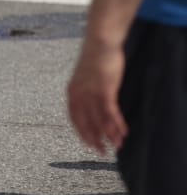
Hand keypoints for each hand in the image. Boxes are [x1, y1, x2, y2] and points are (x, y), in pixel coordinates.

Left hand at [66, 39, 127, 154]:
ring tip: (118, 146)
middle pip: (86, 122)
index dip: (82, 133)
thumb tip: (92, 106)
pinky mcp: (105, 89)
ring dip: (110, 134)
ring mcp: (91, 92)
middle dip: (94, 139)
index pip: (74, 118)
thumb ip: (86, 93)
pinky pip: (110, 111)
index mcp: (71, 92)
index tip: (89, 144)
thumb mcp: (85, 78)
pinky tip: (123, 131)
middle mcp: (79, 94)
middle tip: (102, 152)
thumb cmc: (94, 60)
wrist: (100, 43)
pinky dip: (117, 123)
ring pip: (100, 119)